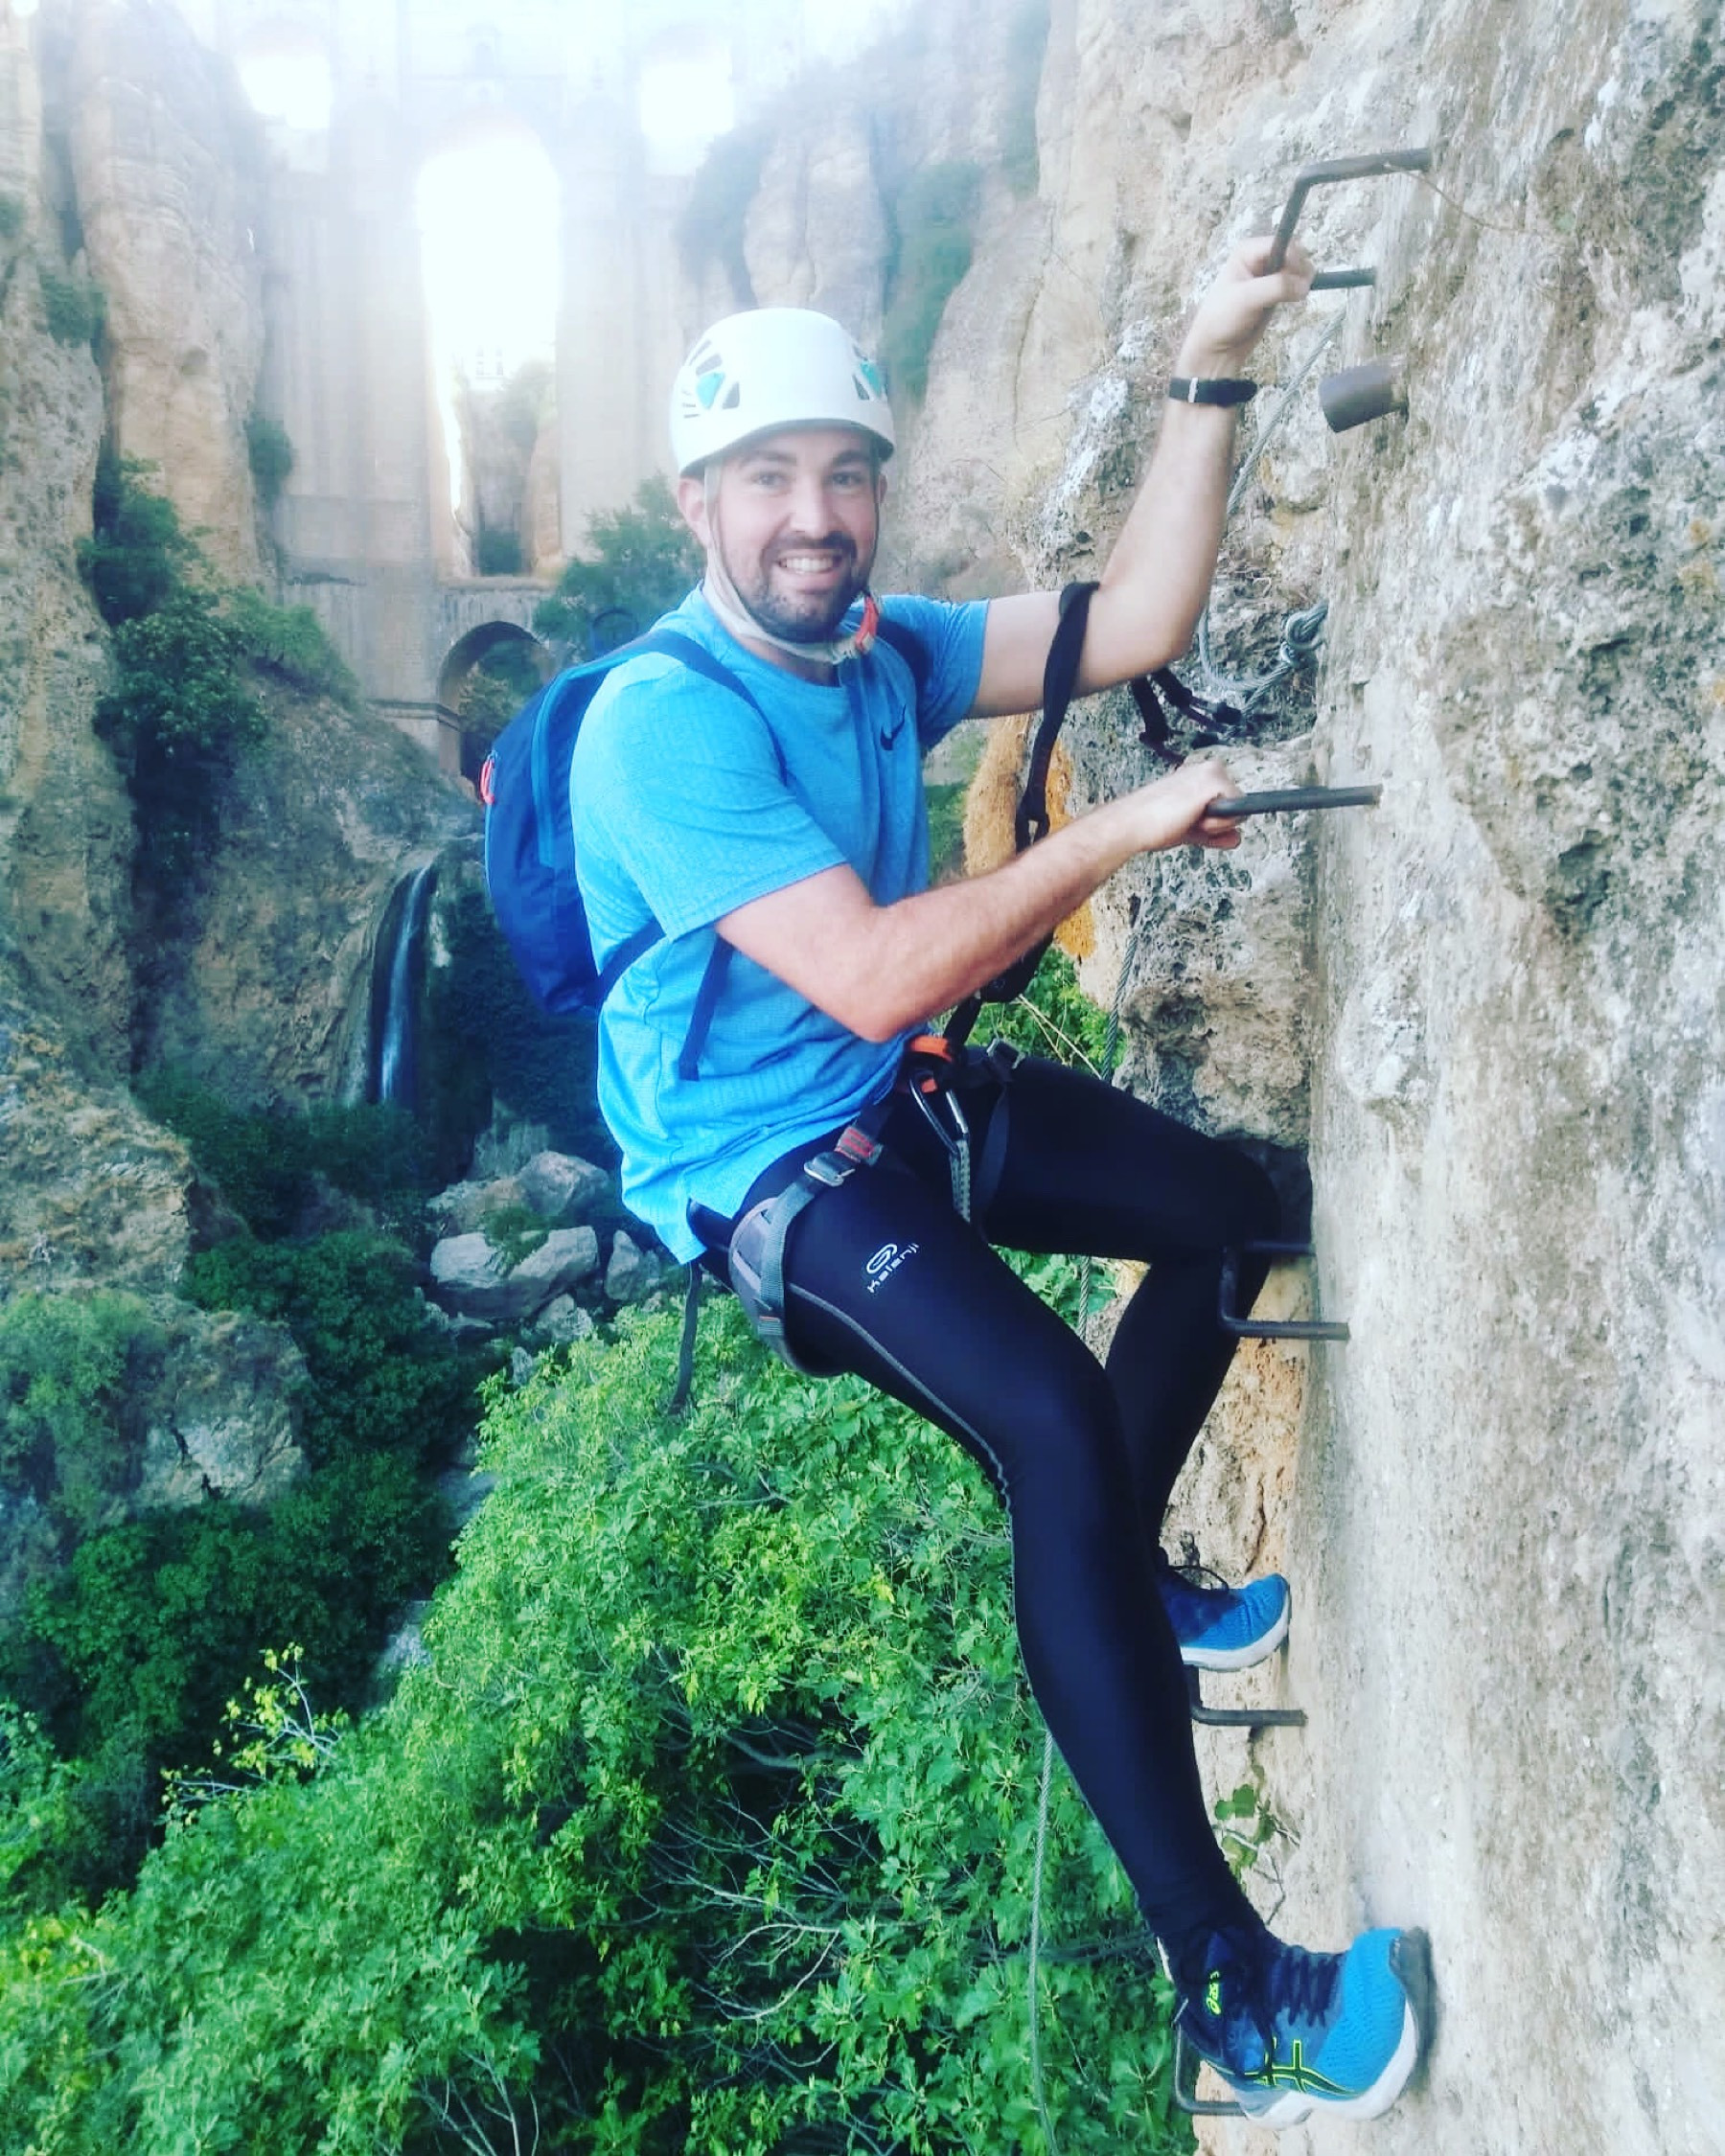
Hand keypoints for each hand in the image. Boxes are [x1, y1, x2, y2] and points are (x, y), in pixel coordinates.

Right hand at [1130, 756, 1242, 852]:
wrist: (1133, 824)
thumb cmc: (1152, 824)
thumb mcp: (1191, 829)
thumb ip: (1214, 832)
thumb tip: (1237, 838)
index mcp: (1201, 775)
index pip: (1227, 802)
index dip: (1215, 821)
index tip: (1190, 823)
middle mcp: (1209, 769)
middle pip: (1237, 806)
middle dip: (1218, 823)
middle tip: (1187, 822)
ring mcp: (1213, 773)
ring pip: (1239, 810)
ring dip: (1216, 824)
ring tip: (1187, 819)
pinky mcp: (1214, 783)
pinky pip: (1236, 813)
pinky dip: (1218, 824)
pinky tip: (1193, 818)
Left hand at [1176, 236, 1314, 377]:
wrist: (1218, 347)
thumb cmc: (1223, 318)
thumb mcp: (1247, 298)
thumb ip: (1277, 287)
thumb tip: (1305, 285)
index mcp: (1248, 251)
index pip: (1281, 242)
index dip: (1293, 256)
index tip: (1297, 276)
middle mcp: (1260, 259)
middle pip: (1294, 253)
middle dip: (1299, 269)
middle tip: (1295, 290)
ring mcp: (1269, 275)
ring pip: (1297, 268)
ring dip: (1302, 280)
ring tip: (1296, 295)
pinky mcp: (1276, 291)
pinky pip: (1296, 282)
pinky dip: (1299, 289)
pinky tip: (1295, 298)